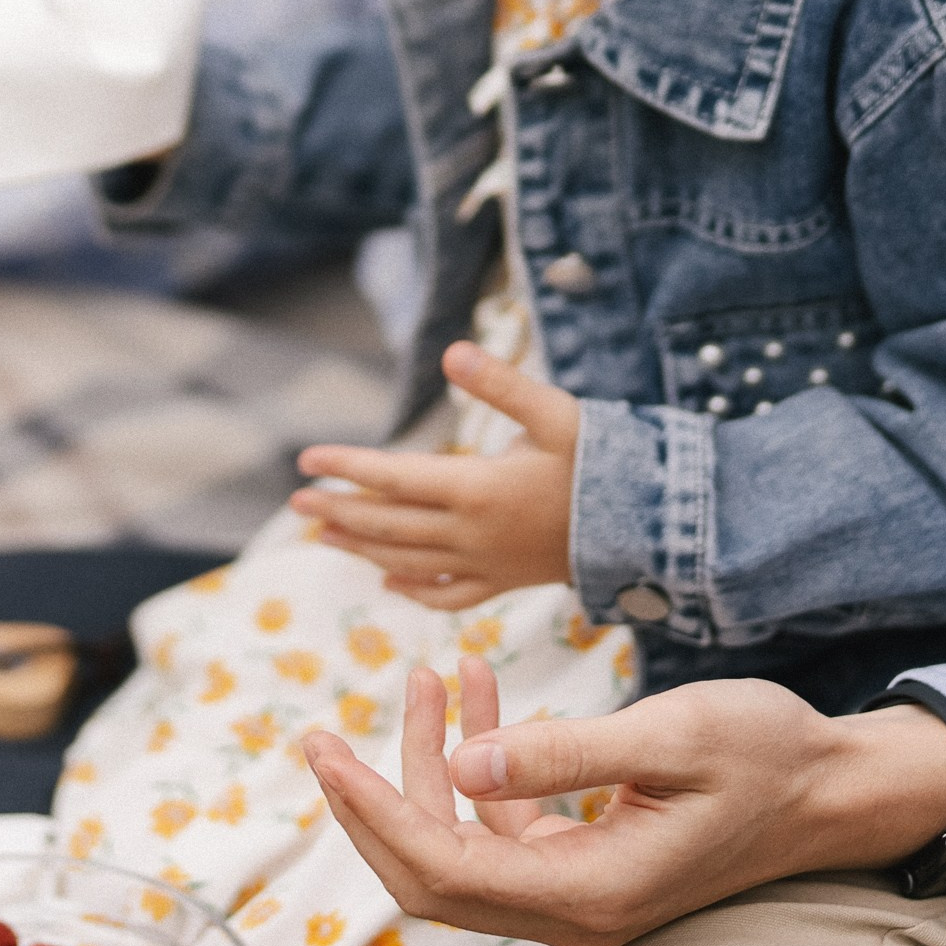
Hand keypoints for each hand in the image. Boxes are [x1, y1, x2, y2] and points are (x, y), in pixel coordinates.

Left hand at [289, 342, 576, 607]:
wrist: (649, 529)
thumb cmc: (602, 463)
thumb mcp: (555, 413)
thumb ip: (500, 384)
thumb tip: (451, 351)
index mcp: (477, 489)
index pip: (394, 478)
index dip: (347, 467)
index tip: (306, 459)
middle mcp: (472, 535)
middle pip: (389, 525)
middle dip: (339, 512)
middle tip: (296, 503)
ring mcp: (487, 565)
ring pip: (407, 561)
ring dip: (361, 548)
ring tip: (324, 536)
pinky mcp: (506, 582)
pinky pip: (447, 594)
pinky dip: (412, 588)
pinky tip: (389, 581)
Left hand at [302, 658, 945, 945]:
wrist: (835, 784)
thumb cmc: (766, 751)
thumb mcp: (668, 734)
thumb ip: (562, 754)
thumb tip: (458, 771)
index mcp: (592, 892)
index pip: (443, 870)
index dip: (372, 813)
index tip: (323, 751)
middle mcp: (578, 910)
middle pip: (437, 875)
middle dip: (377, 799)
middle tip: (325, 730)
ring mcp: (584, 891)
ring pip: (468, 842)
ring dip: (433, 764)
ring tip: (436, 673)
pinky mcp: (593, 860)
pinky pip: (509, 824)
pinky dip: (484, 761)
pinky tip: (481, 691)